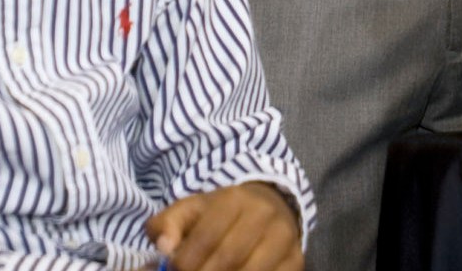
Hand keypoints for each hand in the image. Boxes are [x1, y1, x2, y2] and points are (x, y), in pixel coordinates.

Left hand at [146, 182, 301, 270]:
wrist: (267, 206)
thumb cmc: (219, 215)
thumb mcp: (190, 211)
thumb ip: (167, 225)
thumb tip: (164, 248)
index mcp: (233, 198)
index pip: (205, 238)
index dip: (185, 263)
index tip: (175, 270)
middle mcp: (264, 214)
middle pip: (228, 259)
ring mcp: (284, 237)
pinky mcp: (297, 258)